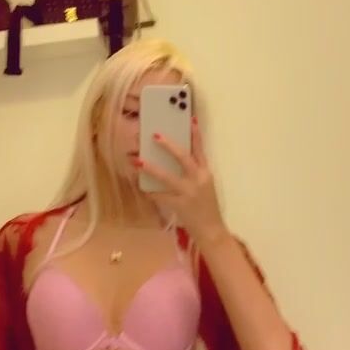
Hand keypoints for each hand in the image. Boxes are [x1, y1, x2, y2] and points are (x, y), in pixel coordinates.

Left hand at [133, 117, 228, 246]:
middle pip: (184, 157)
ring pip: (167, 177)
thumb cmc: (206, 207)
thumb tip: (177, 158)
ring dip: (151, 169)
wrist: (211, 231)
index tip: (189, 119)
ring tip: (137, 162)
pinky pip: (160, 196)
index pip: (201, 150)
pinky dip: (150, 193)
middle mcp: (199, 180)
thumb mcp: (205, 186)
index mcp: (206, 173)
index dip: (195, 134)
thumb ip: (194, 173)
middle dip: (169, 146)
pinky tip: (142, 189)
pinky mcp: (180, 205)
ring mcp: (189, 192)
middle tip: (155, 136)